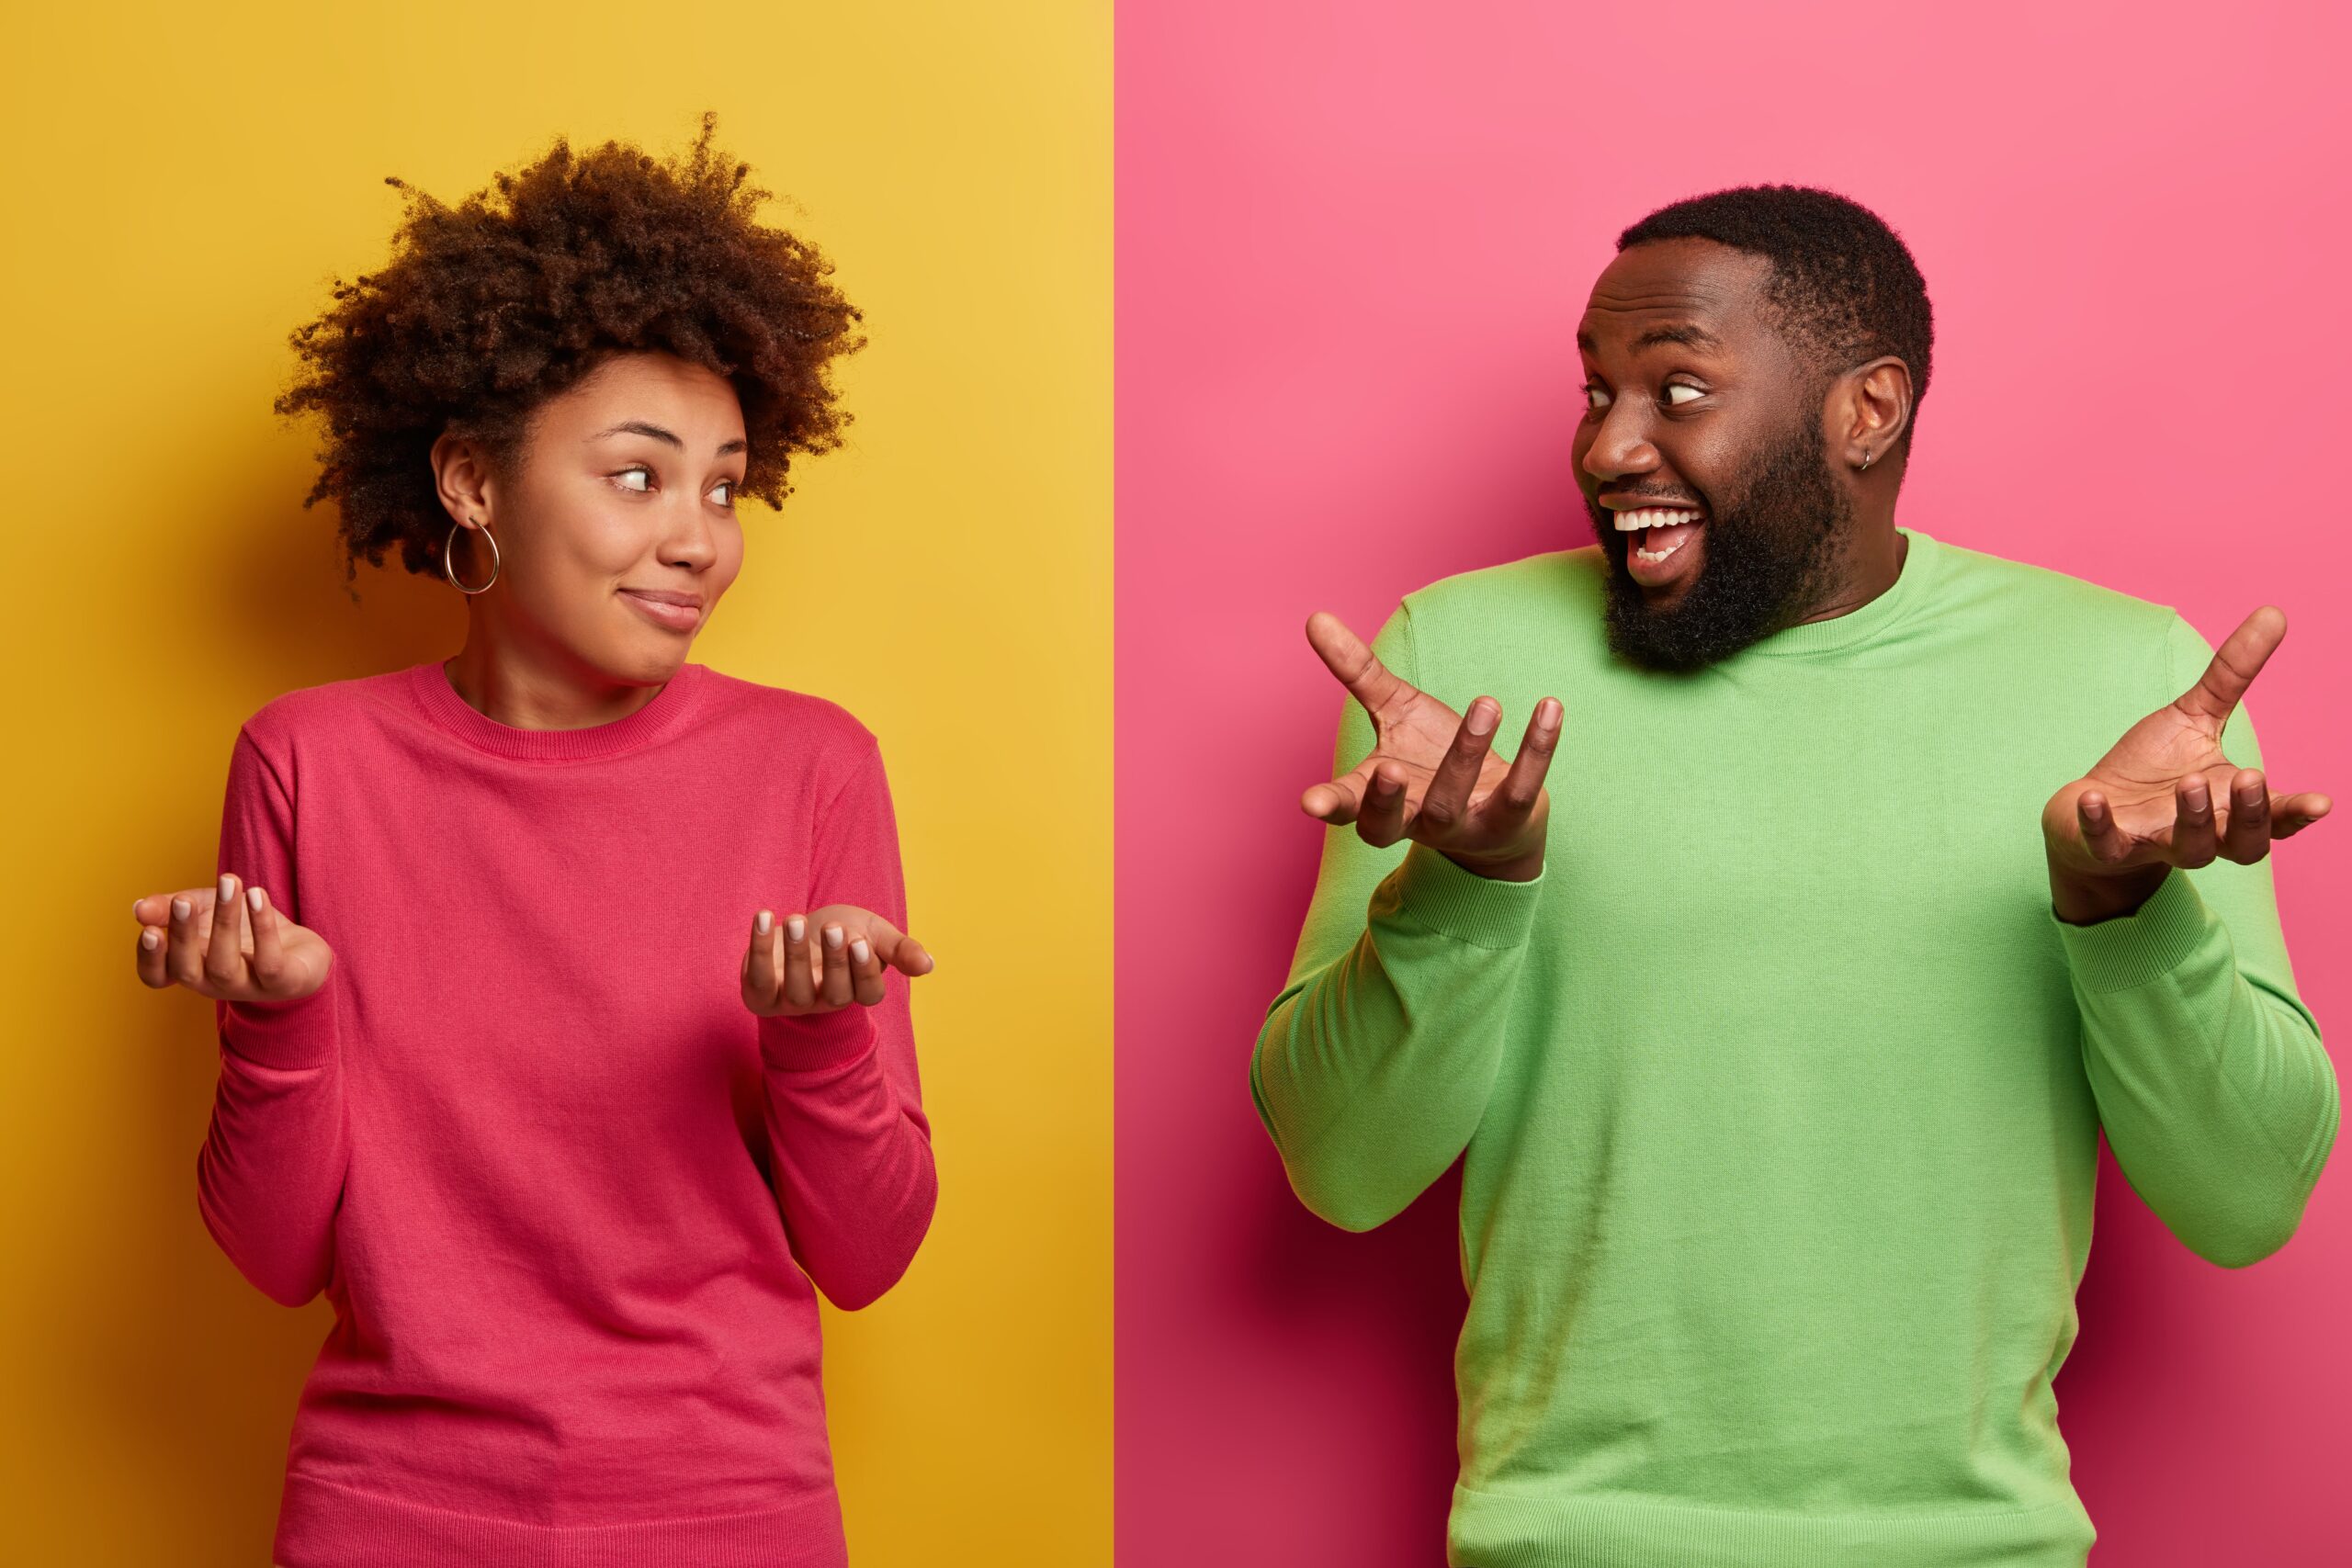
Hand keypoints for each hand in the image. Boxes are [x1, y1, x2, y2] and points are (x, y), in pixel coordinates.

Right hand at [131, 873, 333, 1002]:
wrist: (300, 949)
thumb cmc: (243, 931)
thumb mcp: (204, 910)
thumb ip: (170, 907)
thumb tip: (138, 908)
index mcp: (188, 968)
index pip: (155, 976)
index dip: (149, 957)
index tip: (150, 928)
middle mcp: (212, 983)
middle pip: (186, 969)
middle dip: (182, 934)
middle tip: (183, 901)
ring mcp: (246, 987)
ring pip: (225, 964)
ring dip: (225, 922)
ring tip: (230, 882)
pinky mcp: (282, 982)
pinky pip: (269, 961)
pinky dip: (263, 926)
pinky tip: (257, 895)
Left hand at [742, 903, 935, 1017]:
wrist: (803, 928)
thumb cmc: (844, 932)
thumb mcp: (876, 934)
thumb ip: (902, 949)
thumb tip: (929, 965)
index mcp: (857, 990)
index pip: (867, 993)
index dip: (864, 971)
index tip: (861, 942)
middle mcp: (826, 1001)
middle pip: (835, 994)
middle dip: (835, 961)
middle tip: (835, 928)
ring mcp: (792, 1001)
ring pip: (796, 988)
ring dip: (796, 954)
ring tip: (797, 920)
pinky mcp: (760, 992)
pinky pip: (757, 977)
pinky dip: (758, 947)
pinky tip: (764, 916)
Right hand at [1298, 611, 1561, 881]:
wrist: (1499, 818)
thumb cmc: (1431, 758)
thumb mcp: (1395, 710)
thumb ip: (1357, 671)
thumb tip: (1315, 617)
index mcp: (1378, 795)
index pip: (1346, 804)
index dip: (1330, 804)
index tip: (1309, 802)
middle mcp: (1412, 818)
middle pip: (1388, 824)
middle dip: (1385, 801)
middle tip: (1388, 769)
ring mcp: (1460, 824)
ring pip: (1453, 800)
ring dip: (1467, 754)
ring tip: (1485, 703)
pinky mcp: (1508, 819)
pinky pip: (1522, 789)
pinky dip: (1537, 750)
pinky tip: (1549, 707)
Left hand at [2043, 606, 2331, 923]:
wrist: (2090, 809)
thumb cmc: (2155, 766)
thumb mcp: (2194, 715)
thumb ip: (2233, 674)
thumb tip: (2274, 613)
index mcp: (2230, 804)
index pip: (2275, 817)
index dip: (2296, 813)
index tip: (2320, 803)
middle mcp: (2203, 832)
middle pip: (2243, 842)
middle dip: (2249, 814)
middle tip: (2250, 776)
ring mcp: (2156, 842)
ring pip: (2189, 849)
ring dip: (2192, 818)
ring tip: (2189, 782)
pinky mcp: (2108, 847)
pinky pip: (2106, 844)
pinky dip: (2099, 826)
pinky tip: (2092, 797)